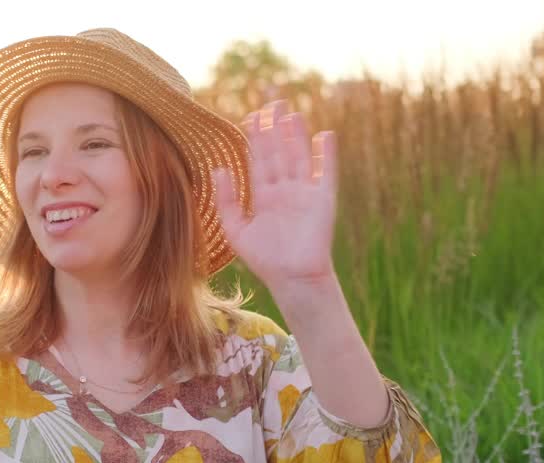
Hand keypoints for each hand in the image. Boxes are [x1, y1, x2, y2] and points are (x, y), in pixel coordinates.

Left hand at [211, 98, 338, 294]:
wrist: (292, 279)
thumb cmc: (264, 259)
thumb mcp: (236, 230)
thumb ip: (226, 200)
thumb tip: (218, 169)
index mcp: (263, 196)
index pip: (259, 160)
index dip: (256, 138)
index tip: (251, 115)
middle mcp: (284, 190)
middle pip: (279, 152)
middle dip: (275, 128)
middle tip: (271, 102)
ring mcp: (304, 193)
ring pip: (300, 156)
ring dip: (296, 135)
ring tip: (291, 112)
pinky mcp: (323, 199)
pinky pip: (325, 172)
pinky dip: (325, 154)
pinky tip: (324, 135)